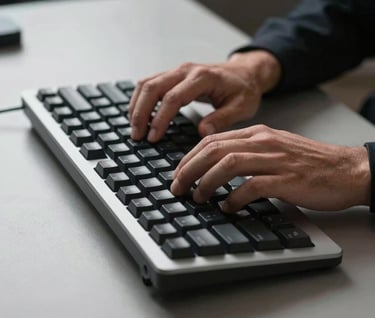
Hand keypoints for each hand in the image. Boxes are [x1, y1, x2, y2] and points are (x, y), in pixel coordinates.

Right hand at [128, 51, 280, 141]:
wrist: (245, 73)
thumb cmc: (244, 89)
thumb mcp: (242, 107)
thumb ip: (222, 119)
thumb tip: (202, 133)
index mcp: (203, 78)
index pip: (173, 98)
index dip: (160, 119)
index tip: (153, 138)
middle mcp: (186, 70)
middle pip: (152, 87)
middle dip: (140, 113)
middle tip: (137, 136)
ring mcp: (178, 71)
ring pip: (147, 83)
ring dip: (136, 106)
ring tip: (135, 128)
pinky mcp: (173, 75)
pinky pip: (150, 83)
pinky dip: (140, 99)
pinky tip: (139, 115)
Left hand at [171, 124, 370, 211]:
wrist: (347, 169)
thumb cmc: (309, 162)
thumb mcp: (274, 148)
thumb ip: (247, 153)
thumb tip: (215, 167)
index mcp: (257, 134)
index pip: (212, 140)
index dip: (190, 157)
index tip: (179, 173)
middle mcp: (263, 142)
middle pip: (214, 150)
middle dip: (189, 169)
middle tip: (177, 187)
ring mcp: (275, 160)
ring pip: (228, 165)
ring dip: (206, 183)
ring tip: (197, 197)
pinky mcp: (288, 180)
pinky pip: (252, 187)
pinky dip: (234, 198)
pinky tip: (228, 207)